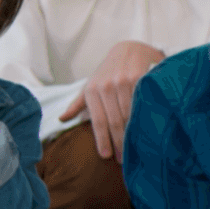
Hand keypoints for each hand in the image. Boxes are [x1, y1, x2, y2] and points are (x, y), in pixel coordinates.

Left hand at [59, 40, 163, 161]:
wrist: (129, 48)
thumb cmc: (108, 71)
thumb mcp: (90, 84)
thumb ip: (78, 103)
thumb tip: (62, 119)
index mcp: (92, 91)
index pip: (98, 121)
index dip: (102, 140)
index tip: (106, 157)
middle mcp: (106, 86)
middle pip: (114, 121)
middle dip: (119, 143)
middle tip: (123, 160)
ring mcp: (123, 81)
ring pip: (129, 114)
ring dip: (133, 134)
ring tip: (137, 149)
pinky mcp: (140, 77)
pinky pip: (142, 102)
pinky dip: (144, 118)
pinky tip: (147, 130)